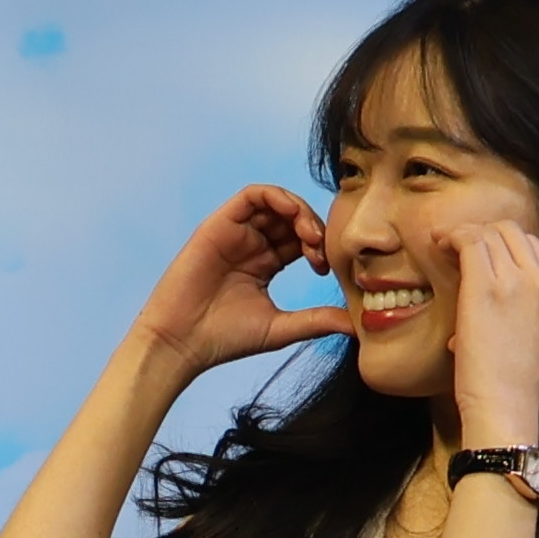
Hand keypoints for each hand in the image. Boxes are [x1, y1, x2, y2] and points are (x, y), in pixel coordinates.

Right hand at [120, 180, 349, 387]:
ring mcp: (235, 233)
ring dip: (299, 211)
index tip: (326, 269)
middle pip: (292, 219)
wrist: (182, 342)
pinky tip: (292, 214)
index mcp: (265, 264)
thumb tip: (355, 325)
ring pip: (276, 203)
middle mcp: (251, 244)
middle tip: (321, 251)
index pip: (300, 240)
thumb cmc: (225, 339)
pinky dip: (276, 196)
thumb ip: (316, 320)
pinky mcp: (220, 224)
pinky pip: (252, 195)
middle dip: (313, 227)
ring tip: (310, 234)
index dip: (319, 247)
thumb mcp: (281, 328)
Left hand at [442, 223, 538, 451]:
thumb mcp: (530, 337)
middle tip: (456, 245)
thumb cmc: (509, 383)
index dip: (500, 241)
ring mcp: (517, 281)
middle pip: (511, 231)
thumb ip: (518, 308)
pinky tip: (438, 245)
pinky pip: (469, 241)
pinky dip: (451, 236)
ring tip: (443, 245)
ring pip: (489, 232)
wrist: (505, 407)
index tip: (476, 251)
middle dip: (481, 231)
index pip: (530, 245)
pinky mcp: (487, 287)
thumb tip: (487, 292)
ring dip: (462, 233)